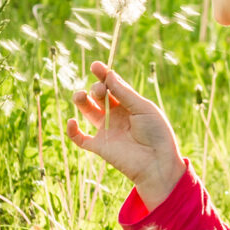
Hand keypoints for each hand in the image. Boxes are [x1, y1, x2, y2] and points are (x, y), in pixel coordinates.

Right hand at [66, 62, 183, 207]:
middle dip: (96, 89)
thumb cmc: (157, 134)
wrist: (157, 163)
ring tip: (79, 95)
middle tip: (101, 91)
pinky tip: (72, 121)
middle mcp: (116, 115)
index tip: (96, 66)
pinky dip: (72, 130)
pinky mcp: (99, 146)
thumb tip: (109, 75)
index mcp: (129, 104)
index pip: (112, 86)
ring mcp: (107, 130)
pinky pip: (80, 138)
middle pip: (99, 95)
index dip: (103, 75)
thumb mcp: (143, 108)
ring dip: (81, 101)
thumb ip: (124, 93)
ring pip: (87, 111)